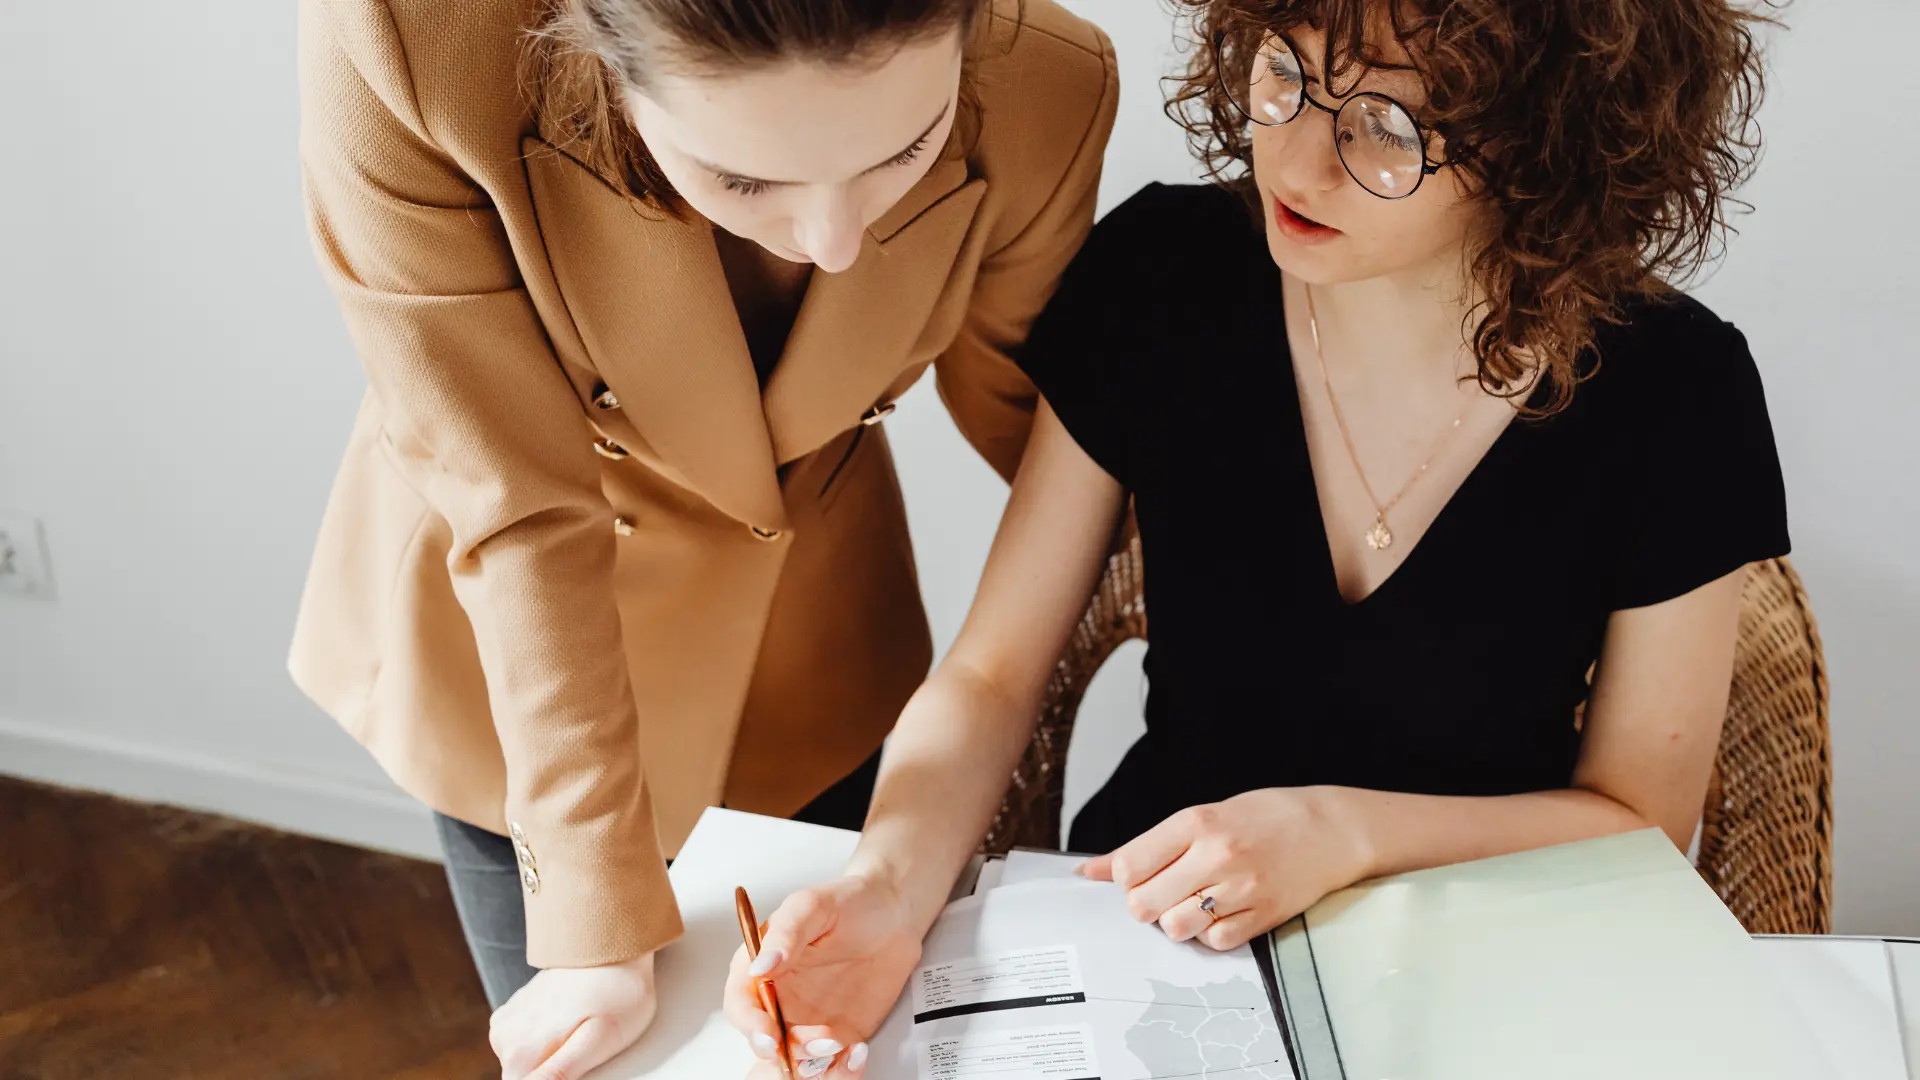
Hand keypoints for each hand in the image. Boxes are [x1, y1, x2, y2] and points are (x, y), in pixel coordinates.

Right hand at [489, 952, 658, 1079]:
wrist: (612, 943)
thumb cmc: (618, 992)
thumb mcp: (601, 1039)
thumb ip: (562, 1072)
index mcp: (520, 1052)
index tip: (578, 1065)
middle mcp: (503, 1037)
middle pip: (525, 1078)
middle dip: (554, 1072)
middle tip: (585, 1047)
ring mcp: (506, 1021)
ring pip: (525, 1062)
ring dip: (549, 1056)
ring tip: (579, 1032)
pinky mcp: (514, 1011)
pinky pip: (524, 1041)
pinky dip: (545, 1039)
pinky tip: (569, 1021)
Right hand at [723, 874, 925, 1078]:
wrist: (895, 913)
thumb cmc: (851, 901)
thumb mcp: (813, 904)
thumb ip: (786, 933)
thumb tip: (760, 966)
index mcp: (761, 968)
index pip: (740, 1005)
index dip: (750, 1025)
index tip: (770, 1035)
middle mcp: (779, 999)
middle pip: (764, 1043)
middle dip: (785, 1053)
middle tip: (815, 1043)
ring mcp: (807, 1020)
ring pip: (795, 1061)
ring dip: (813, 1064)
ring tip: (838, 1043)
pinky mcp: (837, 1034)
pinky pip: (830, 1065)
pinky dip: (841, 1068)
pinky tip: (856, 1051)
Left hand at [1079, 787, 1372, 950]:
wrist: (1330, 829)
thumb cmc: (1262, 818)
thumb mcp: (1202, 817)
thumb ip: (1146, 846)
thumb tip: (1087, 870)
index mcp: (1196, 822)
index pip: (1127, 867)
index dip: (1124, 877)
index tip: (1140, 874)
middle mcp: (1215, 855)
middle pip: (1144, 904)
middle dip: (1146, 903)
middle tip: (1167, 891)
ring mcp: (1241, 888)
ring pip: (1176, 928)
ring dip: (1177, 921)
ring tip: (1195, 903)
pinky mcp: (1262, 915)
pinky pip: (1215, 942)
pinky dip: (1211, 934)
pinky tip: (1222, 912)